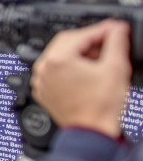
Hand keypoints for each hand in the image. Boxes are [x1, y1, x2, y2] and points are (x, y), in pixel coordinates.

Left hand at [30, 19, 130, 138]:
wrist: (92, 132)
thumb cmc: (100, 107)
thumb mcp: (115, 68)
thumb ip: (116, 42)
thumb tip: (117, 29)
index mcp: (57, 60)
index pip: (82, 35)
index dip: (102, 30)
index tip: (115, 28)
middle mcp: (44, 68)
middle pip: (67, 42)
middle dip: (89, 40)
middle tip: (108, 42)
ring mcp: (41, 81)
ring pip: (60, 56)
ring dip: (80, 53)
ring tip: (100, 59)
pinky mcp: (44, 91)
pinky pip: (55, 71)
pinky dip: (70, 67)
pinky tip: (87, 72)